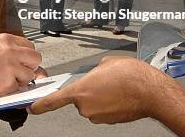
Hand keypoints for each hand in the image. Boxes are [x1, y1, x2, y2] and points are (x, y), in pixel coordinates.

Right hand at [0, 33, 41, 97]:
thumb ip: (16, 54)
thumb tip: (37, 67)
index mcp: (6, 39)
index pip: (30, 46)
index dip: (26, 56)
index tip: (21, 61)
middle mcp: (10, 50)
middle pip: (35, 58)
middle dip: (29, 66)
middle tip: (17, 70)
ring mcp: (10, 65)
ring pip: (30, 74)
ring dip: (21, 79)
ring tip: (6, 77)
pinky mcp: (9, 81)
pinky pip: (21, 86)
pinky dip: (14, 88)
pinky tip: (2, 83)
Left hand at [29, 56, 168, 123]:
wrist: (152, 92)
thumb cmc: (131, 76)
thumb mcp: (105, 63)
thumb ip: (93, 70)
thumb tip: (95, 74)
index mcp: (80, 90)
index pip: (54, 100)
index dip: (41, 104)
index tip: (32, 107)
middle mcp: (86, 107)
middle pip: (79, 98)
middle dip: (88, 89)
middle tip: (104, 81)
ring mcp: (98, 116)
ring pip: (92, 104)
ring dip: (100, 96)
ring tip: (115, 86)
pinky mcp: (110, 121)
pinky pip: (103, 109)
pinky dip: (109, 102)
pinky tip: (120, 94)